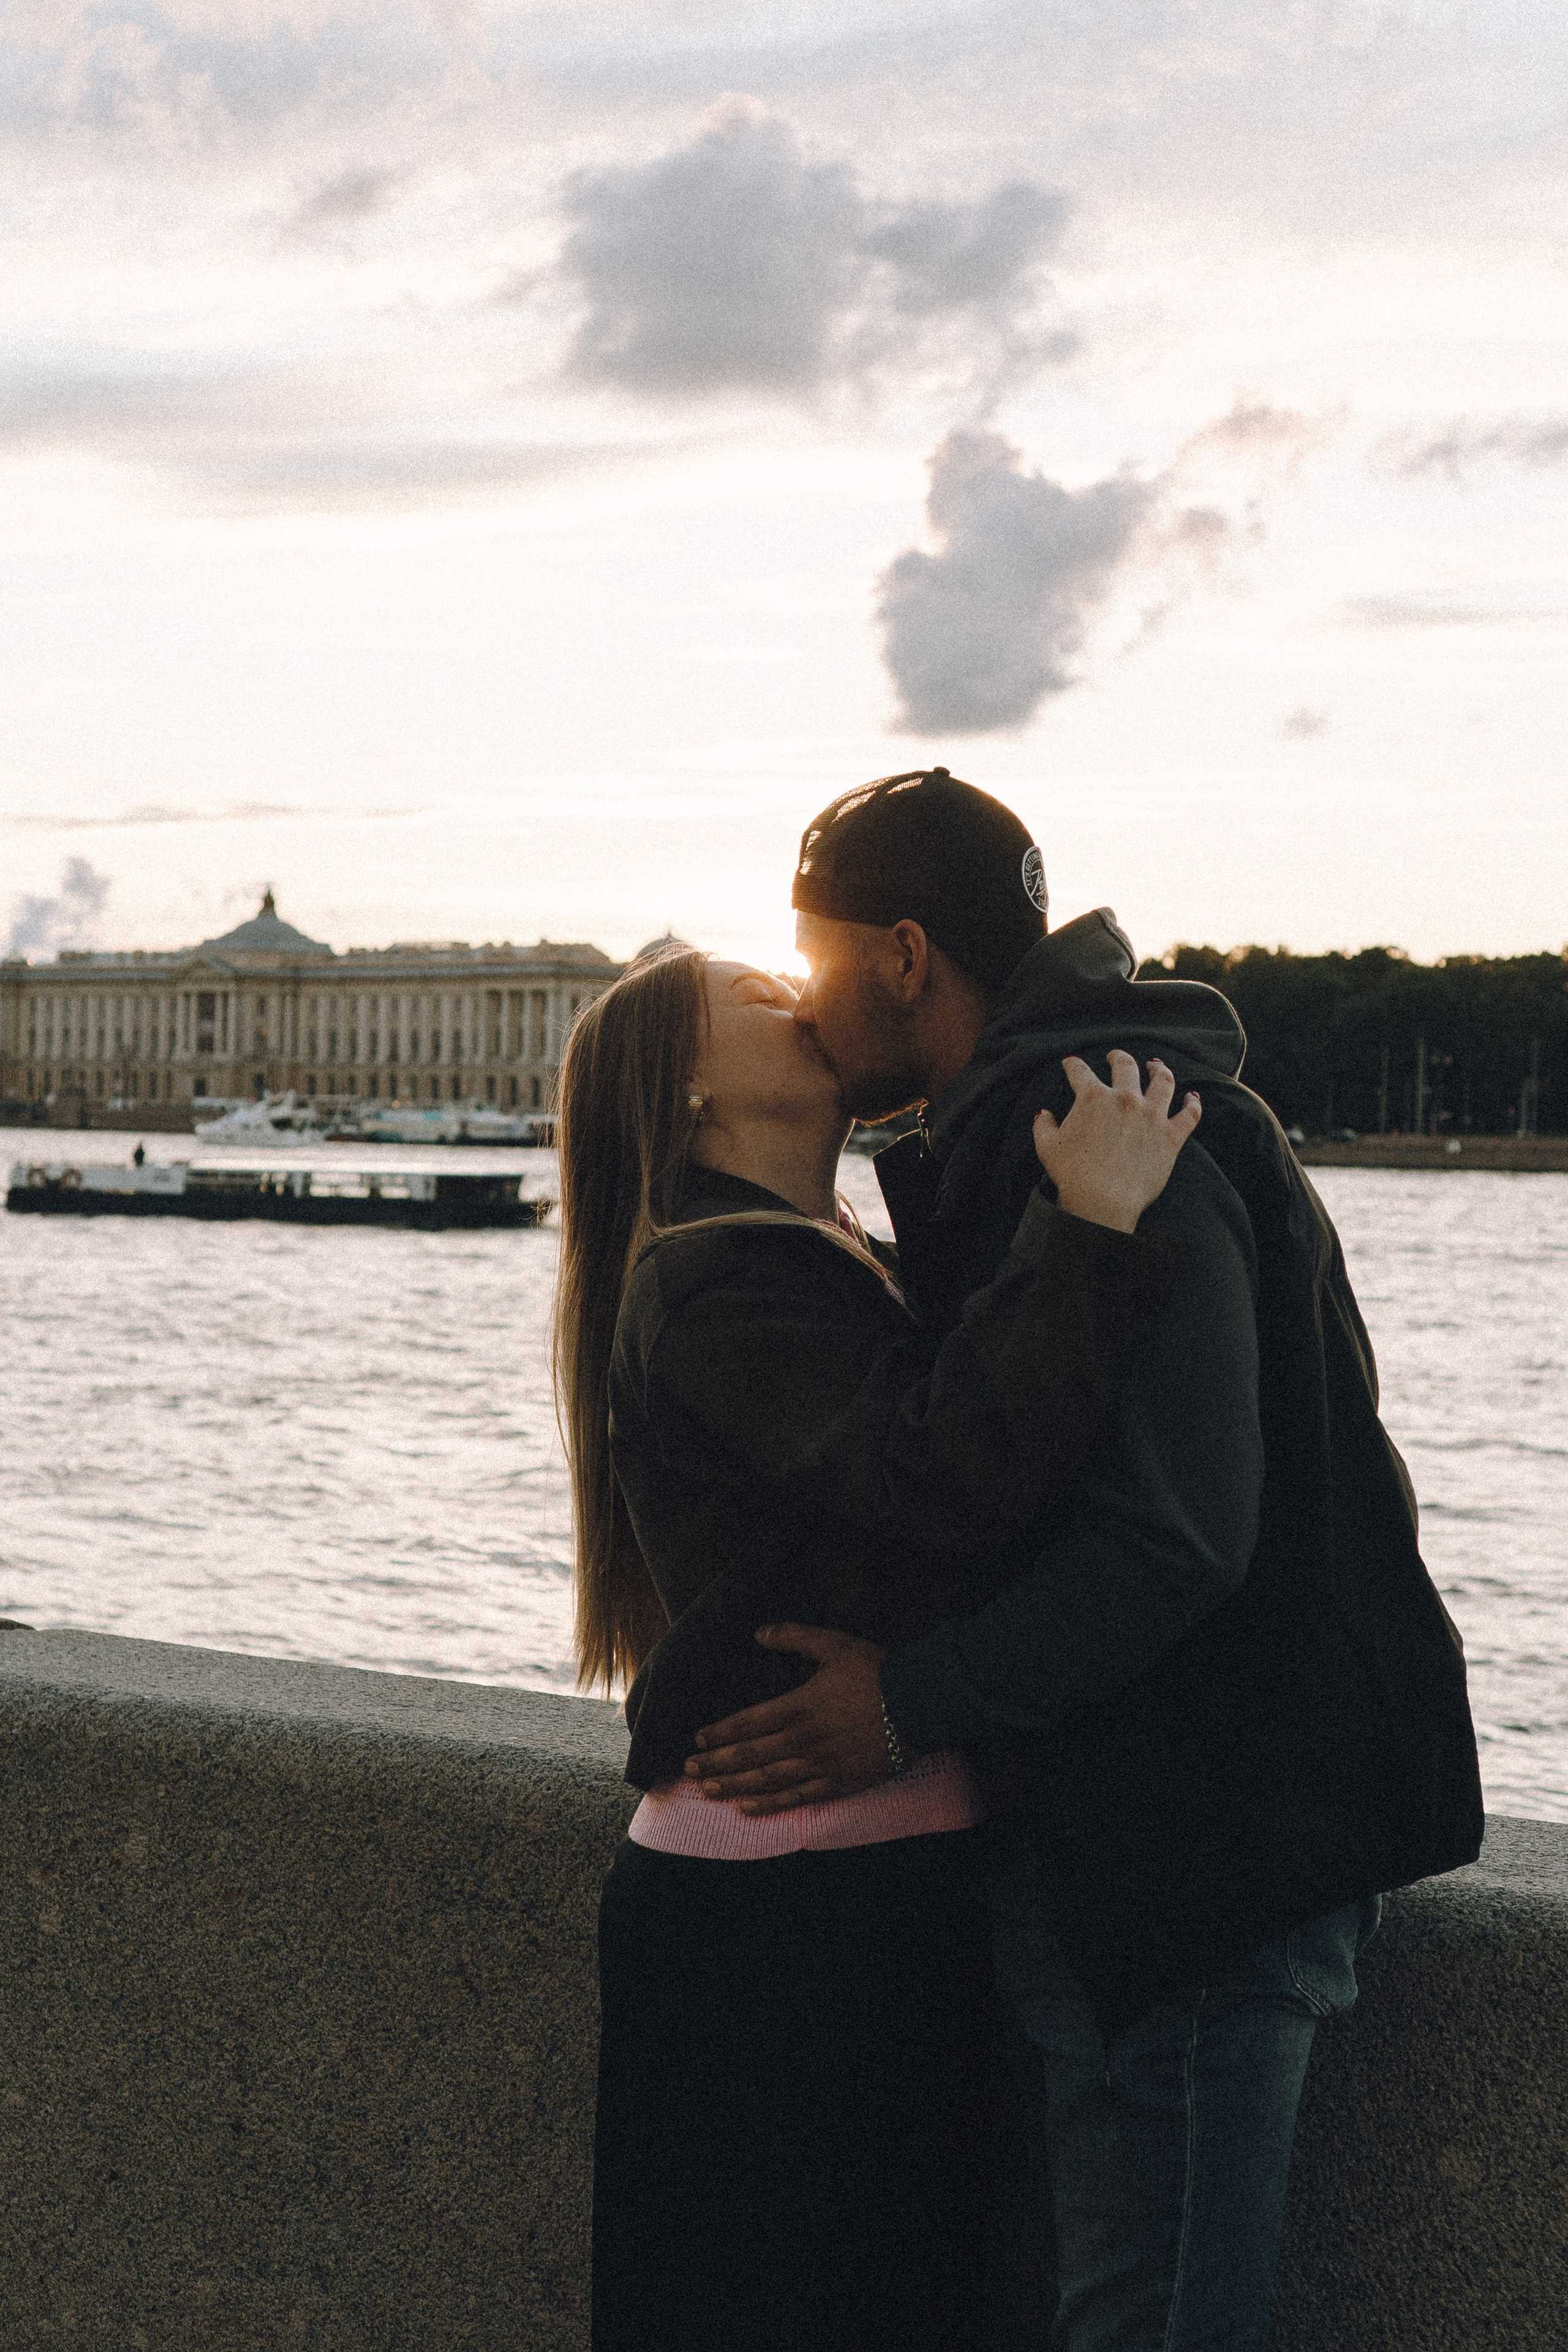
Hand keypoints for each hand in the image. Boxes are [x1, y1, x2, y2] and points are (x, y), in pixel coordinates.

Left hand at [683, 1626, 889, 1814]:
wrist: (919, 1705)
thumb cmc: (877, 1672)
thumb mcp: (834, 1645)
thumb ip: (795, 1636)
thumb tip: (759, 1632)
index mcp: (798, 1706)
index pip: (747, 1723)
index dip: (719, 1732)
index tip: (698, 1739)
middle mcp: (803, 1740)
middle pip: (750, 1755)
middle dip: (717, 1762)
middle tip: (690, 1770)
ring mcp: (820, 1765)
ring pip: (767, 1780)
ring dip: (734, 1785)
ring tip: (709, 1790)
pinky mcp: (838, 1782)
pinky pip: (797, 1797)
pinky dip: (770, 1804)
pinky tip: (748, 1807)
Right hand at [1033, 1050, 1200, 1233]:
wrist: (1103, 1200)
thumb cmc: (1072, 1174)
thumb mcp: (1047, 1147)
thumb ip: (1043, 1125)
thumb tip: (1044, 1113)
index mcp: (1092, 1097)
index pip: (1080, 1071)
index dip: (1073, 1065)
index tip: (1071, 1064)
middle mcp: (1125, 1098)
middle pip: (1125, 1066)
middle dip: (1118, 1057)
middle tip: (1114, 1056)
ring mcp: (1152, 1115)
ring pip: (1163, 1081)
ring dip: (1159, 1070)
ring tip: (1156, 1066)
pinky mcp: (1171, 1136)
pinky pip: (1190, 1114)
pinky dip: (1193, 1103)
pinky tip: (1192, 1097)